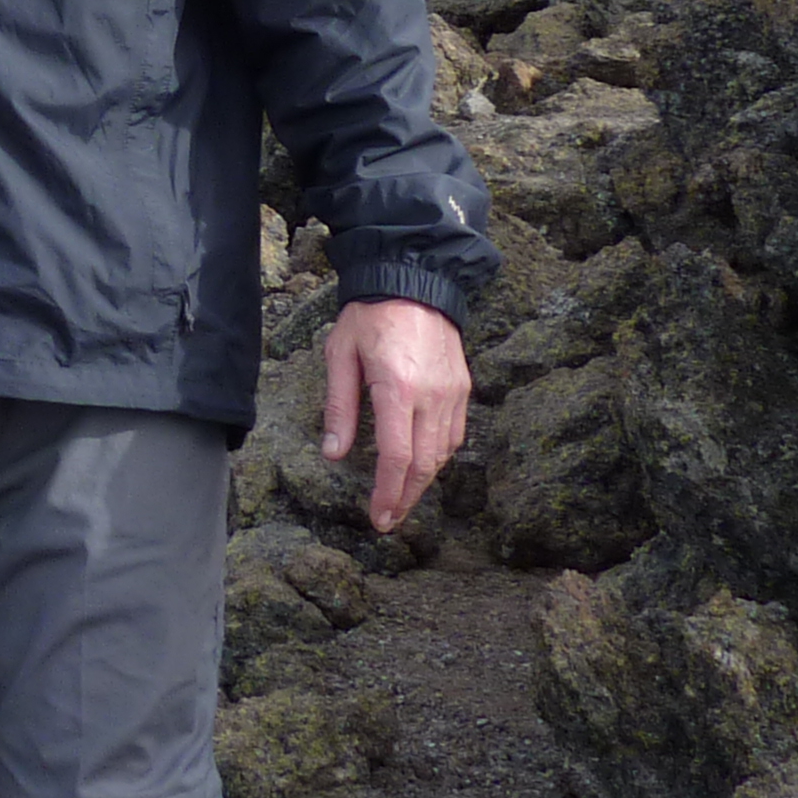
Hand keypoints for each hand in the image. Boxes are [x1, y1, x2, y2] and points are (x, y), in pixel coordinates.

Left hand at [320, 298, 469, 534]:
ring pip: (443, 454)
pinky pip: (454, 435)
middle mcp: (432, 396)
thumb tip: (334, 454)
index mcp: (398, 388)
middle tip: (388, 520)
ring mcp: (452, 393)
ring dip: (423, 482)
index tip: (378, 518)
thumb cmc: (370, 314)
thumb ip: (339, 406)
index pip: (397, 456)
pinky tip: (422, 466)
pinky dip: (439, 457)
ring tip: (400, 498)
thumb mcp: (340, 354)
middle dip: (405, 498)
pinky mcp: (463, 388)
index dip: (388, 493)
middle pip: (424, 465)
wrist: (413, 278)